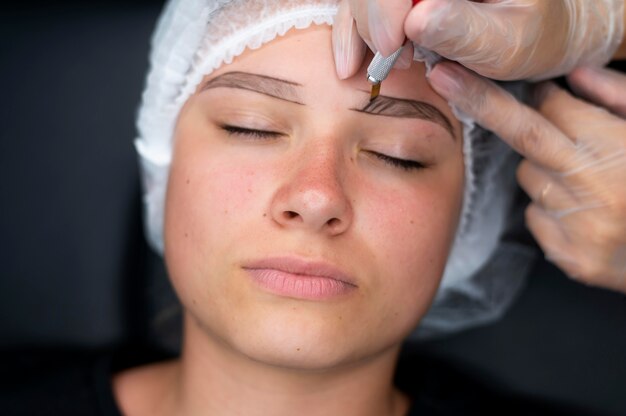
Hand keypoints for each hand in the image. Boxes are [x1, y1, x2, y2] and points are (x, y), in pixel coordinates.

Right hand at [332, 0, 623, 80]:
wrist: (538, 28)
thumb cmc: (532, 37)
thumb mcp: (509, 42)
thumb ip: (465, 31)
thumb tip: (415, 20)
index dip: (386, 4)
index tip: (391, 47)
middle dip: (371, 17)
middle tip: (386, 61)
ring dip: (359, 26)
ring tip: (371, 65)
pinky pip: (364, 2)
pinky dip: (354, 29)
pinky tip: (352, 59)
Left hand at [427, 62, 625, 292]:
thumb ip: (618, 99)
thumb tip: (573, 74)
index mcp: (618, 150)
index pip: (556, 108)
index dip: (540, 94)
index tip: (529, 87)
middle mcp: (594, 187)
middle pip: (523, 134)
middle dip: (480, 101)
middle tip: (448, 79)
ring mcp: (578, 227)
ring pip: (529, 178)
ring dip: (544, 169)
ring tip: (588, 181)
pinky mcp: (570, 258)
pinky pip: (537, 216)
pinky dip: (551, 207)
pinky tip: (586, 213)